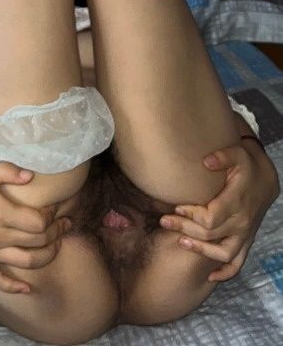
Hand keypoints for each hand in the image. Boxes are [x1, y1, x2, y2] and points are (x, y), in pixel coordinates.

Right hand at [0, 162, 70, 293]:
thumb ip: (9, 171)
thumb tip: (31, 175)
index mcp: (1, 213)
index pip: (38, 222)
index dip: (52, 216)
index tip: (56, 208)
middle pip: (37, 241)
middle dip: (57, 233)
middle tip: (66, 224)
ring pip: (26, 262)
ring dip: (47, 256)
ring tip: (58, 245)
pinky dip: (13, 287)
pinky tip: (27, 289)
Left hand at [159, 141, 278, 281]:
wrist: (265, 180)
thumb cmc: (247, 165)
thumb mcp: (237, 153)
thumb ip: (222, 156)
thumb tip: (206, 161)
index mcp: (237, 202)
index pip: (210, 217)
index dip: (191, 215)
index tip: (176, 206)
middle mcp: (241, 222)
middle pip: (210, 234)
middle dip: (184, 228)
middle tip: (164, 221)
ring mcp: (244, 235)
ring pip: (222, 254)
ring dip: (200, 251)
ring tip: (180, 242)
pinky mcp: (246, 242)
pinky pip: (238, 264)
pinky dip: (225, 273)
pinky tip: (209, 276)